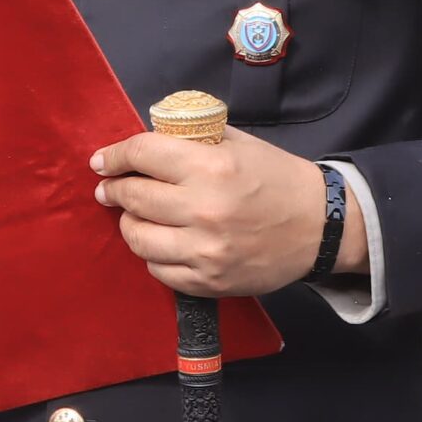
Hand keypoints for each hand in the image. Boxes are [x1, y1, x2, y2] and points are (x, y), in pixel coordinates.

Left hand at [91, 126, 359, 298]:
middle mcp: (203, 209)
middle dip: (114, 189)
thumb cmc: (276, 177)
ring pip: (137, 238)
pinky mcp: (208, 281)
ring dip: (129, 223)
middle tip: (110, 188)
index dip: (114, 156)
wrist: (320, 225)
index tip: (101, 161)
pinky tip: (161, 241)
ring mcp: (204, 251)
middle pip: (133, 197)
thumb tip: (145, 143)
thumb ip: (191, 139)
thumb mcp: (237, 143)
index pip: (142, 154)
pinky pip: (158, 270)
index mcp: (211, 167)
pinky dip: (153, 254)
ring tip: (135, 215)